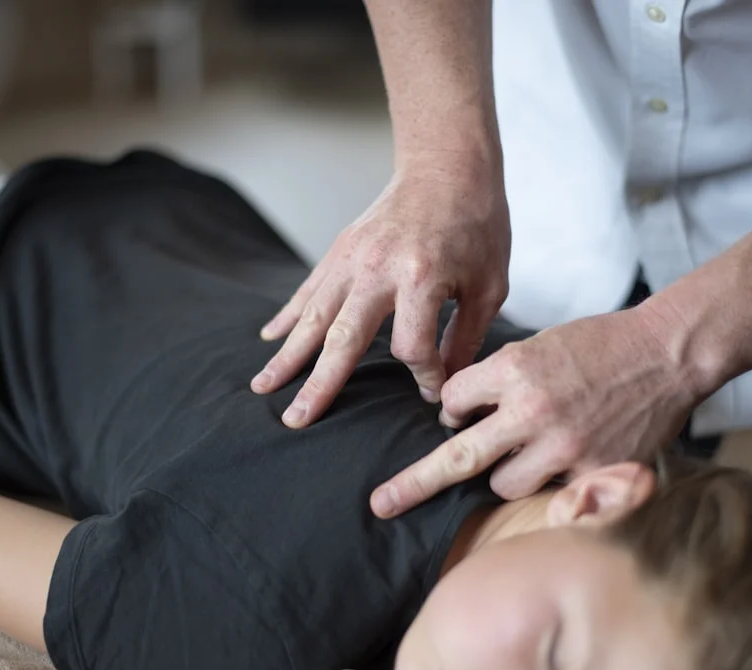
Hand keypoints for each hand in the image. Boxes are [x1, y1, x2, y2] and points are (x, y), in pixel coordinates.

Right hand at [250, 157, 509, 427]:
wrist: (448, 165)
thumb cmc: (478, 225)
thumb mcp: (489, 284)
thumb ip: (466, 337)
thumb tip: (443, 383)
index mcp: (422, 277)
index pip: (412, 347)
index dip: (424, 376)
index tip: (433, 391)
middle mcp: (379, 268)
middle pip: (343, 338)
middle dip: (319, 384)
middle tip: (295, 421)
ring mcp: (353, 257)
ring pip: (314, 316)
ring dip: (288, 355)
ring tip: (263, 387)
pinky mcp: (341, 249)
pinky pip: (309, 288)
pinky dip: (288, 314)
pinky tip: (269, 339)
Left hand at [370, 306, 710, 517]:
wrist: (667, 353)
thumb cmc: (599, 345)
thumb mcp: (539, 345)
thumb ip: (499, 380)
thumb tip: (458, 417)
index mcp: (514, 368)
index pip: (452, 401)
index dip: (455, 407)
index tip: (464, 411)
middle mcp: (532, 409)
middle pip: (456, 458)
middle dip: (413, 483)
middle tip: (381, 504)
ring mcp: (563, 445)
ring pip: (502, 484)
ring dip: (502, 474)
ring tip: (531, 451)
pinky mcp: (593, 471)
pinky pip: (548, 494)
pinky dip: (548, 483)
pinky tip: (568, 460)